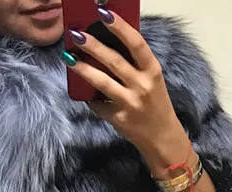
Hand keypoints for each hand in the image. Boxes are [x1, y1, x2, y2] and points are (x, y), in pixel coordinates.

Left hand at [63, 12, 191, 174]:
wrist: (162, 138)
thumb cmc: (155, 104)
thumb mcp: (152, 81)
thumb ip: (134, 65)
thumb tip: (107, 45)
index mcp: (153, 71)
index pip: (136, 43)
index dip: (120, 27)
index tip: (104, 13)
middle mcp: (142, 86)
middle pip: (114, 61)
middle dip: (93, 45)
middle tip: (76, 34)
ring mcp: (130, 104)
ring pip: (102, 82)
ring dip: (83, 68)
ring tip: (69, 57)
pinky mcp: (118, 119)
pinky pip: (99, 104)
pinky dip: (90, 97)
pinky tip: (81, 89)